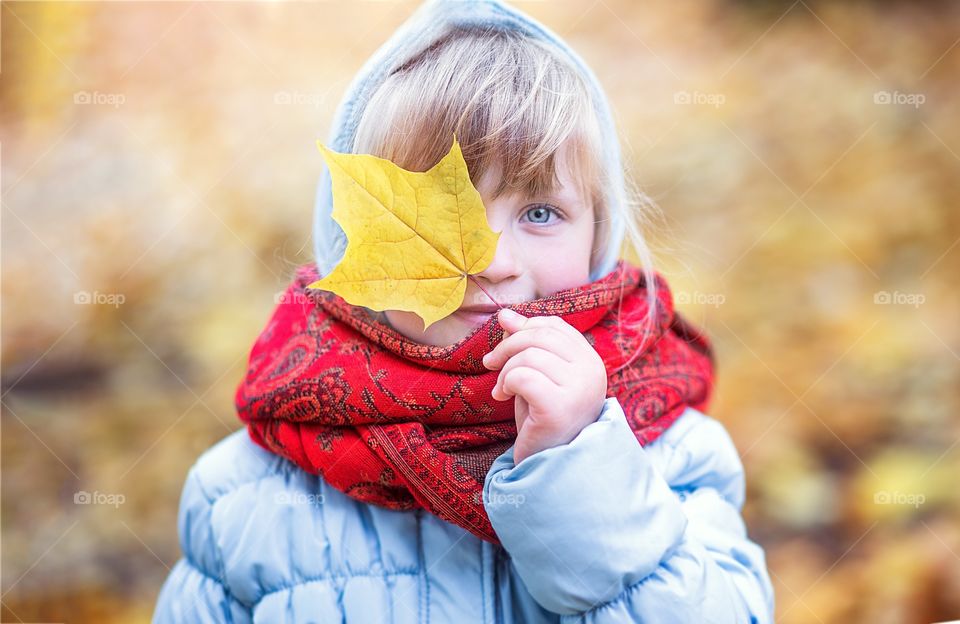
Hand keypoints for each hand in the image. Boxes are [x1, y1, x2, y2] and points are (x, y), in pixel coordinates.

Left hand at [482, 308, 607, 463]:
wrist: (549, 464)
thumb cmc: (542, 417)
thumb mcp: (535, 374)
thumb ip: (525, 343)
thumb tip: (505, 314)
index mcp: (590, 361)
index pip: (554, 326)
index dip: (523, 330)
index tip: (505, 350)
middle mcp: (591, 372)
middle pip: (539, 336)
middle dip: (507, 347)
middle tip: (491, 365)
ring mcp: (579, 390)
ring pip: (529, 355)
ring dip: (505, 371)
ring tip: (501, 390)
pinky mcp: (559, 407)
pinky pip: (523, 377)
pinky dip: (506, 383)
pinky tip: (502, 397)